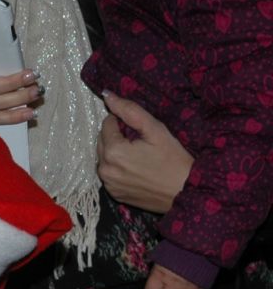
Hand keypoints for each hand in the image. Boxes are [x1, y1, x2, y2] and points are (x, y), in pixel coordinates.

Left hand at [96, 93, 192, 214]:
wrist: (186, 192)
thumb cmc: (174, 159)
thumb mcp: (156, 130)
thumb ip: (129, 111)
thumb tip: (107, 94)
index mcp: (112, 151)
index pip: (107, 124)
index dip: (122, 122)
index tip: (140, 129)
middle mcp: (104, 169)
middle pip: (102, 141)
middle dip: (117, 136)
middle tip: (141, 141)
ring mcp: (108, 183)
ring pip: (104, 158)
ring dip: (116, 152)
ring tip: (139, 155)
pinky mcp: (114, 194)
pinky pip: (110, 174)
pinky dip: (118, 168)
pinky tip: (136, 168)